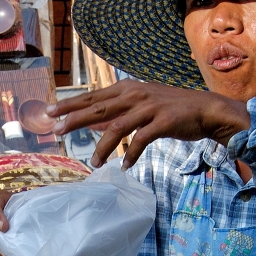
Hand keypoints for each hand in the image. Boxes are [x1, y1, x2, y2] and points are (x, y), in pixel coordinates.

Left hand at [47, 79, 250, 168]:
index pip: (93, 97)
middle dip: (74, 119)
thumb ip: (118, 110)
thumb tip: (93, 121)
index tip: (49, 112)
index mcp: (128, 89)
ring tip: (93, 162)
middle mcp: (136, 95)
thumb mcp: (142, 104)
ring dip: (103, 147)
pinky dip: (130, 154)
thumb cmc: (171, 109)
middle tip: (56, 130)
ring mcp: (149, 107)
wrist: (206, 110)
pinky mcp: (163, 122)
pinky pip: (141, 140)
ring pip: (116, 127)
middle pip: (98, 108)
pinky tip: (123, 166)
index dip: (70, 104)